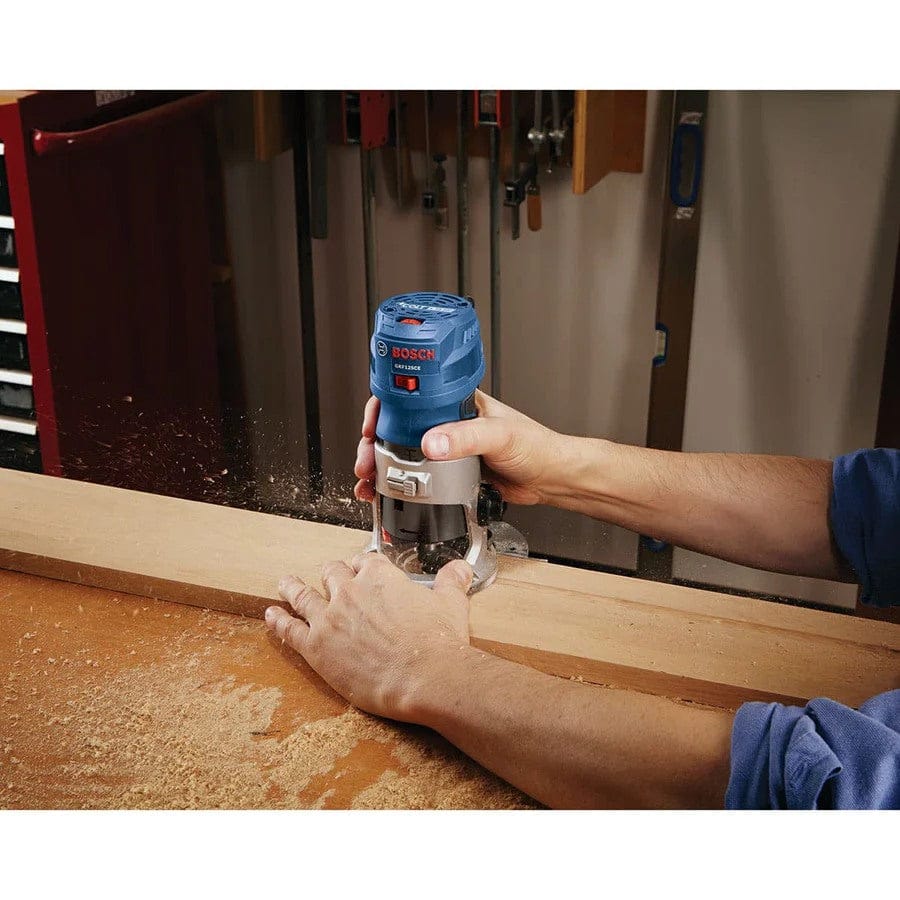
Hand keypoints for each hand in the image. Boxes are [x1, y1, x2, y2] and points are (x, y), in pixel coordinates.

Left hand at [265, 554, 473, 721]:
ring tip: (284, 584)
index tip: (361, 569)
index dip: (362, 566)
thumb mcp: (451, 604)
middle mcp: (350, 592)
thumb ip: (451, 582)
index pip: (364, 561)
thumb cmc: (439, 643)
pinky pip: (290, 629)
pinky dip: (278, 621)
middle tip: (327, 577)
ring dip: (292, 588)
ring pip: (303, 595)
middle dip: (330, 574)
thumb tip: (460, 568)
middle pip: (332, 573)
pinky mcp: (316, 648)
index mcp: (380, 577)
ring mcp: (329, 619)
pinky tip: (271, 615)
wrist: (427, 678)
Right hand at [353, 390, 562, 505]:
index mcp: (456, 403)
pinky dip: (399, 487)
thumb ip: (464, 437)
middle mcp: (448, 424)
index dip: (383, 410)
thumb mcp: (498, 435)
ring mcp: (448, 449)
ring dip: (381, 469)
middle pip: (398, 430)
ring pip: (403, 456)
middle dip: (373, 446)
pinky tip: (389, 494)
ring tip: (369, 482)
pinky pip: (419, 479)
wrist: (550, 478)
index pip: (410, 399)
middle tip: (365, 462)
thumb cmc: (535, 446)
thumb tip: (432, 443)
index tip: (369, 426)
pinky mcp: (451, 474)